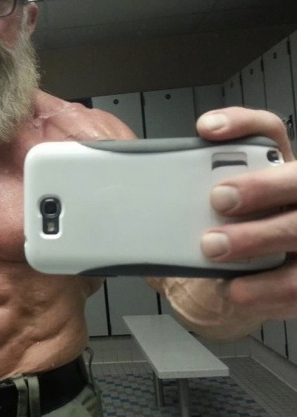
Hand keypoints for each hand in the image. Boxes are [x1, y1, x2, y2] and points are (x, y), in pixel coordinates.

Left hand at [196, 107, 296, 319]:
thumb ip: (182, 193)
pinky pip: (294, 283)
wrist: (221, 291)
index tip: (206, 129)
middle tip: (218, 198)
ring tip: (213, 246)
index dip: (243, 125)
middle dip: (260, 185)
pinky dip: (263, 287)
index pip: (267, 133)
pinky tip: (234, 288)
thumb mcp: (195, 214)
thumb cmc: (211, 240)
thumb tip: (136, 179)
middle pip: (296, 179)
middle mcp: (292, 200)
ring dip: (256, 236)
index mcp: (268, 174)